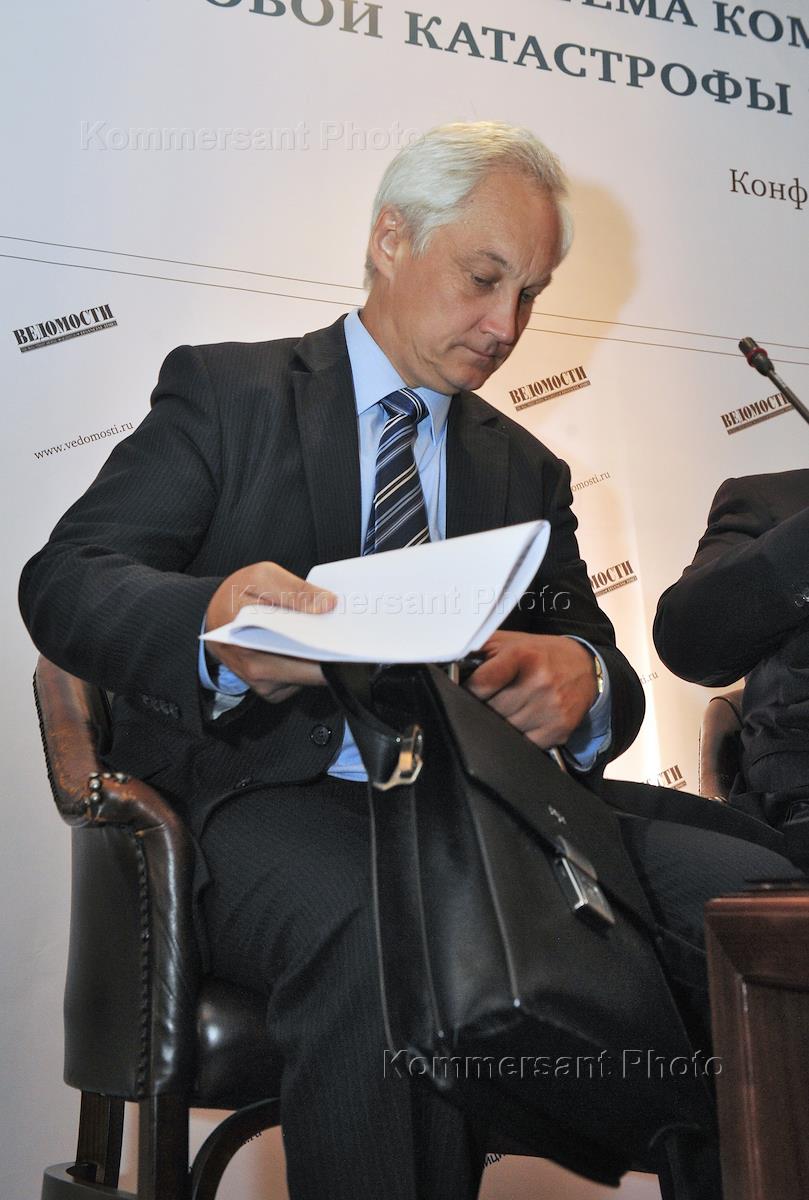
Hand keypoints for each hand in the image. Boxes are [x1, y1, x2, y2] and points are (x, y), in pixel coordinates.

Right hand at [205, 562, 336, 703]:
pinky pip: (302, 681)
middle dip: (332, 651)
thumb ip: (295, 590)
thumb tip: (328, 604)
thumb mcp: (262, 577)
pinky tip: (305, 645)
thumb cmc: (236, 595)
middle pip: (311, 670)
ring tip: (325, 633)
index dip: (331, 646)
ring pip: (309, 677)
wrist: (214, 616)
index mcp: (250, 641)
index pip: (301, 652)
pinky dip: (309, 663)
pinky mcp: (272, 691)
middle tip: (349, 632)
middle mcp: (256, 669)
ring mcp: (264, 684)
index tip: (352, 635)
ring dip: (321, 657)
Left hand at [464, 631, 597, 747]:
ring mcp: (551, 708)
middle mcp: (539, 682)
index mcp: (522, 656)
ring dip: (499, 723)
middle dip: (484, 707)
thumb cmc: (539, 654)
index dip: (469, 690)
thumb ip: (479, 652)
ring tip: (508, 708)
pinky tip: (522, 720)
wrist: (584, 667)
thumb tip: (447, 669)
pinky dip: (517, 736)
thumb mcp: (508, 642)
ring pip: (504, 729)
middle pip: (491, 711)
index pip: (481, 684)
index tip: (469, 690)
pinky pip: (523, 743)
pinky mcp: (559, 729)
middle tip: (491, 699)